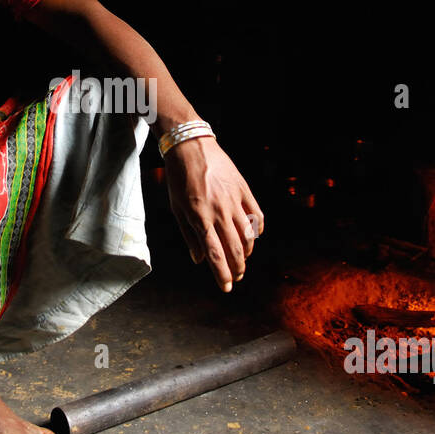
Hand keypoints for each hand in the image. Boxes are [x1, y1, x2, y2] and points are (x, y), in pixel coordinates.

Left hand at [162, 135, 265, 291]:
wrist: (190, 146)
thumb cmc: (179, 179)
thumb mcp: (176, 208)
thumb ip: (189, 235)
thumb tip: (199, 259)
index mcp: (199, 217)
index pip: (214, 254)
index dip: (222, 274)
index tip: (226, 287)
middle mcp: (219, 211)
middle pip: (234, 249)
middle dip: (237, 268)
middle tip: (236, 276)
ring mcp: (233, 199)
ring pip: (248, 235)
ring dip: (247, 252)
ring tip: (243, 259)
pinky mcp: (243, 188)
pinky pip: (257, 215)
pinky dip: (258, 230)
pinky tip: (253, 236)